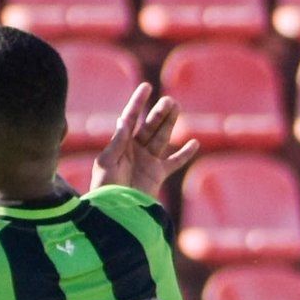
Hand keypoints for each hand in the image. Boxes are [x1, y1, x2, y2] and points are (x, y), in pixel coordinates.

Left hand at [92, 83, 199, 198]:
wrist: (115, 212)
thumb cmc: (105, 188)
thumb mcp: (107, 163)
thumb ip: (118, 142)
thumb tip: (125, 119)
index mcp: (120, 145)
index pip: (130, 119)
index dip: (138, 102)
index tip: (146, 86)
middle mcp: (135, 150)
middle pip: (149, 126)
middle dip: (159, 113)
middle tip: (169, 100)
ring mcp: (147, 161)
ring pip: (162, 138)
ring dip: (170, 123)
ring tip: (177, 107)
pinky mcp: (158, 174)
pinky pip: (174, 162)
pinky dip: (185, 154)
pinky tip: (194, 143)